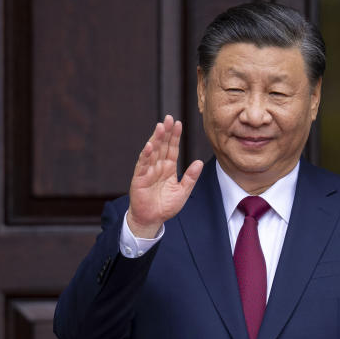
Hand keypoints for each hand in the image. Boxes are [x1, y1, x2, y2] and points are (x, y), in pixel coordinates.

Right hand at [127, 115, 203, 237]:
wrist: (152, 220)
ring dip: (156, 139)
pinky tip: (149, 146)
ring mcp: (148, 171)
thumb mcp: (182, 192)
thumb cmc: (166, 207)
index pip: (172, 148)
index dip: (175, 136)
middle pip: (162, 146)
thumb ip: (190, 177)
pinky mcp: (139, 179)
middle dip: (165, 132)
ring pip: (152, 152)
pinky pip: (143, 165)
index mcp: (169, 168)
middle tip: (169, 118)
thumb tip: (199, 162)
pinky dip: (145, 155)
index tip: (178, 123)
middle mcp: (158, 166)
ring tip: (160, 127)